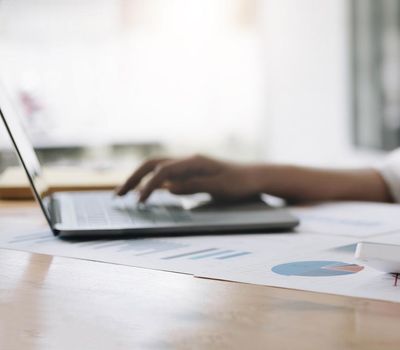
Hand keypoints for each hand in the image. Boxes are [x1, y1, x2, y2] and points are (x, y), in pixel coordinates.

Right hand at [116, 155, 260, 202]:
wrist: (256, 177)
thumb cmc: (241, 183)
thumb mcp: (219, 187)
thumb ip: (194, 186)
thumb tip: (168, 188)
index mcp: (194, 162)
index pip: (162, 171)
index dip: (148, 186)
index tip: (138, 202)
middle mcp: (188, 160)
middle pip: (152, 164)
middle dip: (133, 178)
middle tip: (117, 196)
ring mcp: (189, 166)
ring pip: (157, 168)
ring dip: (139, 179)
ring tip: (123, 194)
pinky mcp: (191, 173)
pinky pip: (166, 175)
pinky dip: (151, 182)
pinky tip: (145, 193)